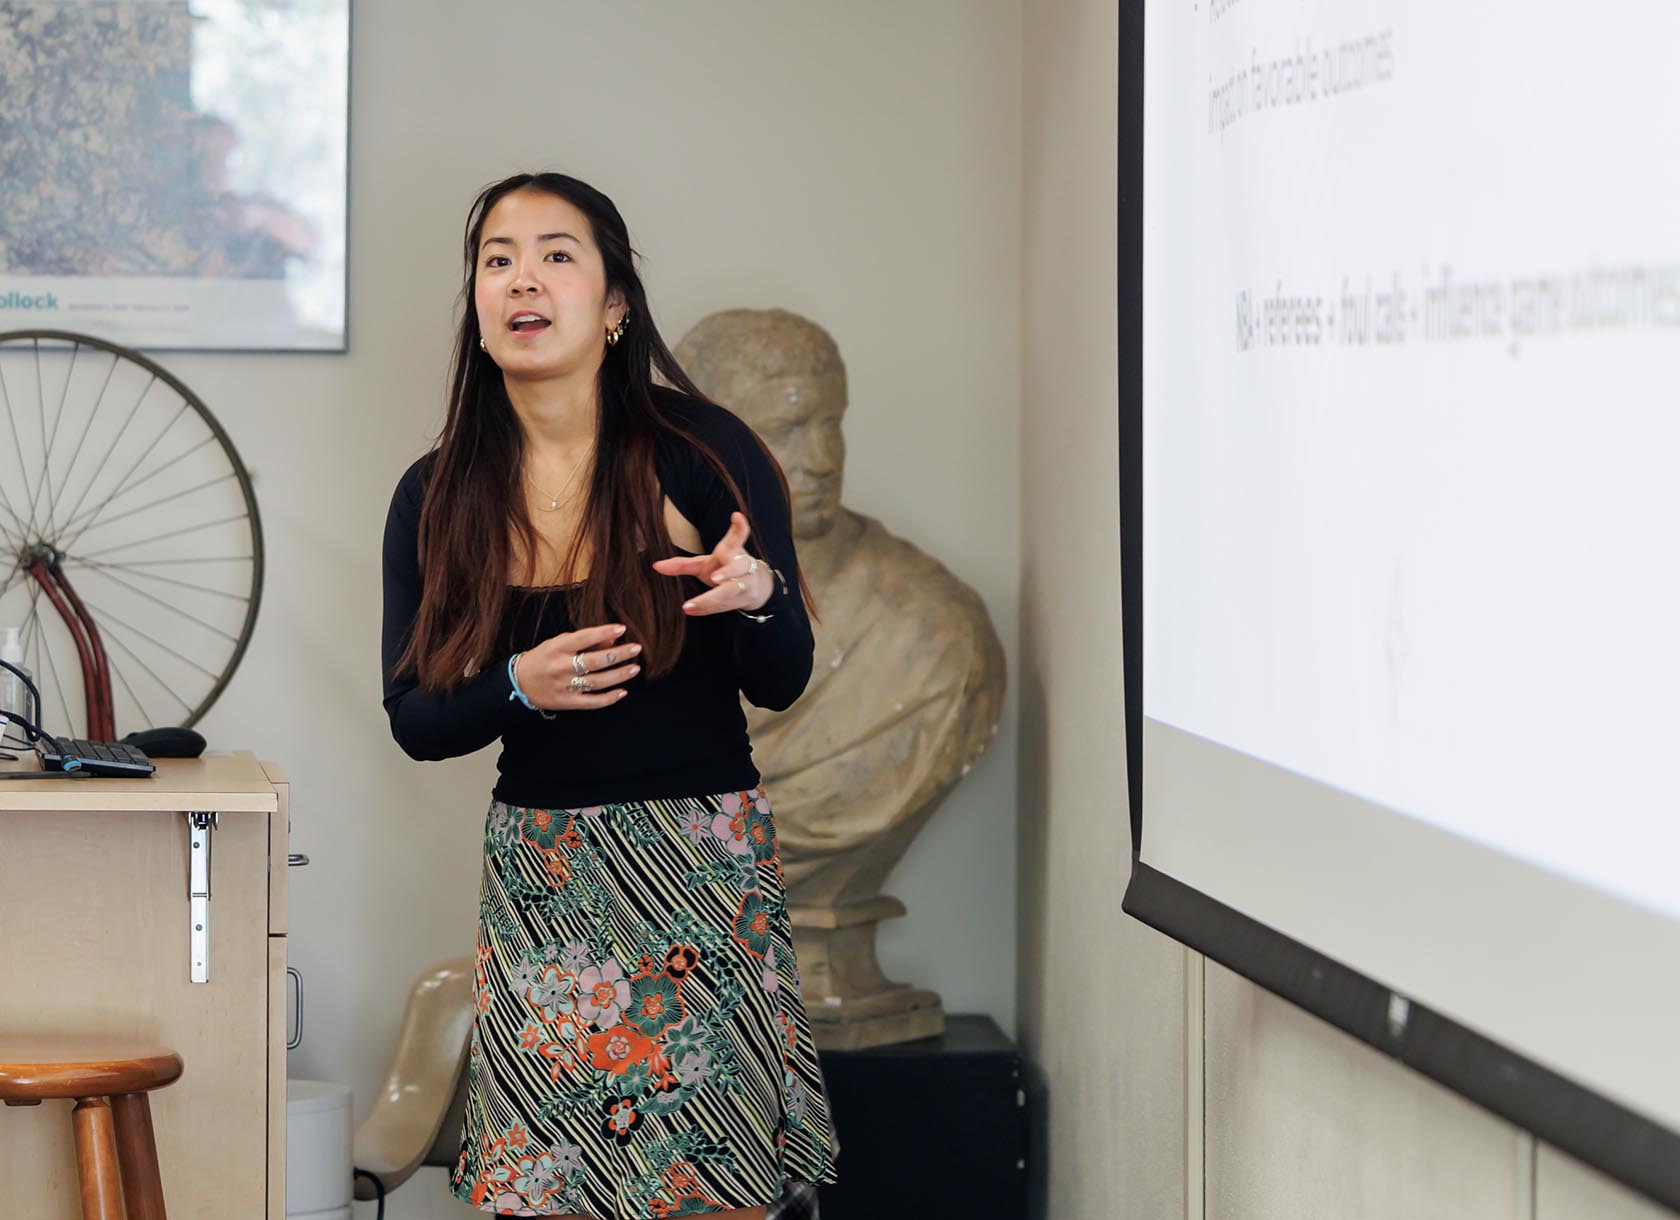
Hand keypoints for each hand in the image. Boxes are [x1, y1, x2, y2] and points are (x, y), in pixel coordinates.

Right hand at [516, 624, 641, 709]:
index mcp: (557, 648)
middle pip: (594, 661)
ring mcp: (564, 686)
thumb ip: (583, 641)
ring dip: (618, 675)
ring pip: (596, 681)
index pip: (584, 638)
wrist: (519, 683)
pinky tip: (622, 692)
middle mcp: (560, 666)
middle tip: (636, 648)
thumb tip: (611, 638)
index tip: (622, 628)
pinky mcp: (566, 702)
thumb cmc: (543, 658)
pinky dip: (608, 699)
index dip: (603, 632)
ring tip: (634, 668)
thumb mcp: (558, 643)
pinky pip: (591, 702)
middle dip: (618, 654)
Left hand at [651, 513, 773, 615]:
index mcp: (733, 551)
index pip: (738, 536)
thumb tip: (655, 566)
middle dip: (727, 573)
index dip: (739, 526)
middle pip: (737, 568)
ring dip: (710, 600)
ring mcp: (746, 585)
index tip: (736, 516)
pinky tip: (691, 611)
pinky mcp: (742, 601)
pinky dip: (706, 609)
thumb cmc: (724, 569)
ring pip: (729, 592)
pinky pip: (723, 606)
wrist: (756, 587)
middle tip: (714, 578)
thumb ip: (682, 564)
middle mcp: (743, 566)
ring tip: (689, 606)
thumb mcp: (705, 563)